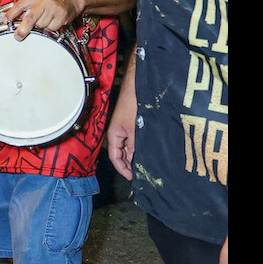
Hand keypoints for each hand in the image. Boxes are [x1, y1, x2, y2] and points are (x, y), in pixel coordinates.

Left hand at [4, 0, 72, 38]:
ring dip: (40, 26)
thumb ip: (26, 6)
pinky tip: (52, 21)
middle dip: (23, 29)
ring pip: (40, 25)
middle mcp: (45, 1)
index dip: (12, 14)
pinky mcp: (61, 17)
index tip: (7, 21)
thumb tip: (14, 18)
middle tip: (18, 36)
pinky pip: (50, 29)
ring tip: (45, 19)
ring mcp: (54, 9)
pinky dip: (48, 28)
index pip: (20, 5)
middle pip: (30, 18)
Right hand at [106, 60, 136, 180]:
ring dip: (135, 156)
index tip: (132, 177)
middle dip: (129, 164)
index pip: (114, 157)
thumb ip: (134, 145)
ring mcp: (126, 129)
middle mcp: (118, 134)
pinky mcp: (133, 125)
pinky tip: (148, 151)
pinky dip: (139, 147)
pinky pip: (134, 140)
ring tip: (145, 165)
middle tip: (140, 174)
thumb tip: (135, 160)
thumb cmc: (132, 104)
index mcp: (114, 135)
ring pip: (128, 148)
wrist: (138, 86)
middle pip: (121, 154)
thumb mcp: (134, 128)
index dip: (122, 169)